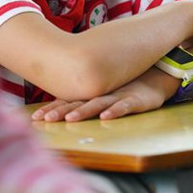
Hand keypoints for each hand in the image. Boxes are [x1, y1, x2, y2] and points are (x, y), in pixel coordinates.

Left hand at [32, 67, 172, 121]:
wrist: (157, 74)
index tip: (35, 117)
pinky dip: (115, 111)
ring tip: (71, 118)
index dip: (52, 108)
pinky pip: (124, 106)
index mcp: (92, 92)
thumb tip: (62, 104)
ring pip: (98, 104)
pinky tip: (105, 116)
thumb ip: (86, 96)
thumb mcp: (105, 91)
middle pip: (78, 102)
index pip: (68, 100)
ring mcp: (118, 96)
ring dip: (84, 111)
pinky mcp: (136, 100)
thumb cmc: (127, 85)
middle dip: (61, 111)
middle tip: (45, 119)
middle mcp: (102, 93)